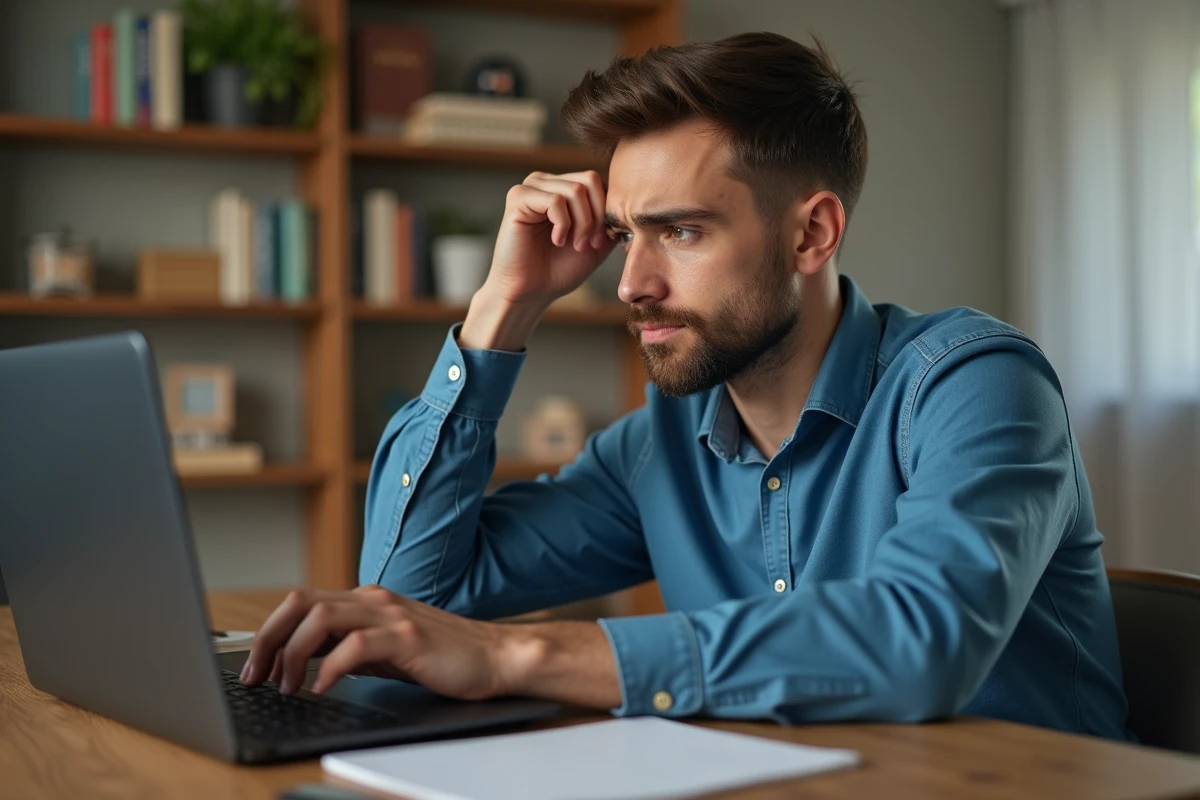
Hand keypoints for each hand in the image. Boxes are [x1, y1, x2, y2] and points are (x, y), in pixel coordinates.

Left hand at [239, 585, 531, 699]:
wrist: (495, 656)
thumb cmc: (444, 656)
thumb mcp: (386, 649)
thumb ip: (350, 646)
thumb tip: (307, 661)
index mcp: (366, 600)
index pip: (302, 602)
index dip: (270, 631)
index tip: (256, 665)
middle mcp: (374, 600)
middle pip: (301, 602)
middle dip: (269, 638)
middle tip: (257, 675)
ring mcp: (391, 615)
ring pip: (322, 618)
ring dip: (294, 653)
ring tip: (288, 686)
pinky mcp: (407, 636)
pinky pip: (356, 645)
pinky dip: (331, 667)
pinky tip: (324, 688)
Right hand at [485, 170, 616, 306]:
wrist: (531, 292)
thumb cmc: (559, 269)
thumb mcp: (597, 241)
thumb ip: (610, 219)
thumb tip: (629, 204)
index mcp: (564, 187)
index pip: (599, 181)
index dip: (607, 211)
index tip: (601, 241)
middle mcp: (547, 181)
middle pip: (590, 180)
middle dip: (597, 216)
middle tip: (590, 244)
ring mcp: (531, 187)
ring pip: (575, 190)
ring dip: (582, 223)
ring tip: (575, 245)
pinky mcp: (518, 197)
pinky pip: (555, 200)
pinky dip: (563, 224)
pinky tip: (557, 241)